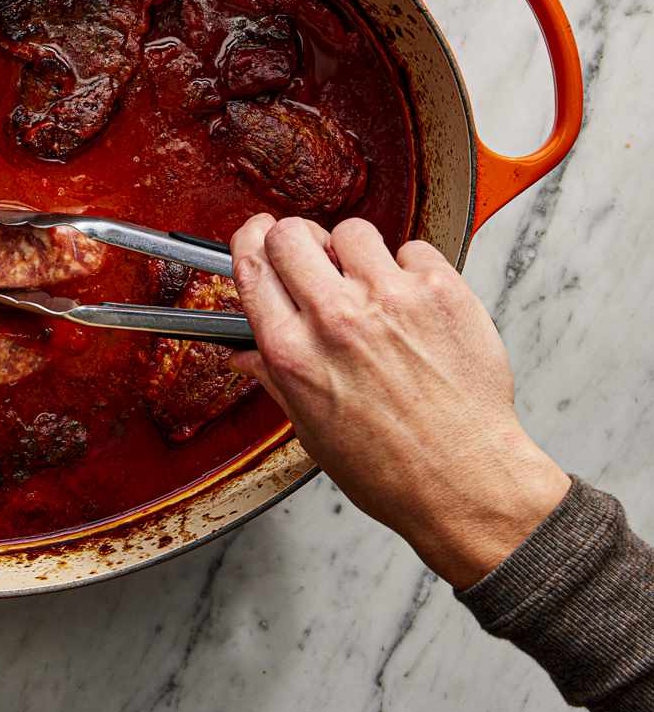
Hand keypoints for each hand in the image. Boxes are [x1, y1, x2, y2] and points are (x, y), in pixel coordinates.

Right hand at [228, 214, 569, 588]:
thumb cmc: (391, 468)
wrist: (465, 480)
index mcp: (292, 352)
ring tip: (372, 285)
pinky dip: (411, 269)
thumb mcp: (309, 428)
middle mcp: (335, 318)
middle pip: (291, 234)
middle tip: (315, 257)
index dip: (249, 239)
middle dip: (298, 239)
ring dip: (356, 252)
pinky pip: (412, 249)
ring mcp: (390, 299)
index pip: (251, 264)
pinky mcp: (441, 291)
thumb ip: (274, 377)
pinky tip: (414, 303)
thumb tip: (245, 353)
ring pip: (353, 231)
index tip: (257, 234)